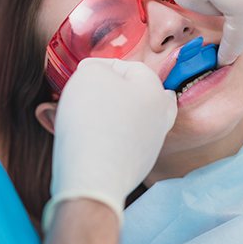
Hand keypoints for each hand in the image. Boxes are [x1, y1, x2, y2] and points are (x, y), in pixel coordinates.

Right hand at [42, 58, 176, 229]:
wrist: (93, 177)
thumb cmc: (92, 120)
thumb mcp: (89, 75)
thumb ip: (96, 66)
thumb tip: (97, 73)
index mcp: (154, 90)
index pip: (129, 66)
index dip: (102, 66)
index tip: (82, 74)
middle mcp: (160, 116)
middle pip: (138, 94)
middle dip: (114, 91)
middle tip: (90, 94)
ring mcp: (151, 143)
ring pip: (132, 118)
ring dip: (111, 113)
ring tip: (86, 116)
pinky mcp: (138, 165)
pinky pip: (124, 141)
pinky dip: (110, 136)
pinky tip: (91, 138)